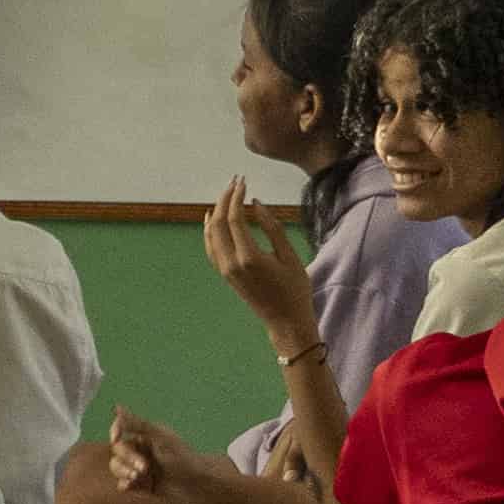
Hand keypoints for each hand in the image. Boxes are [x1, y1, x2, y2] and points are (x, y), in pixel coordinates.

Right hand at [114, 411, 250, 503]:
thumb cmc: (183, 458)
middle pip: (118, 451)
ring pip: (117, 467)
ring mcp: (139, 469)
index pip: (121, 429)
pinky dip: (125, 484)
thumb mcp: (161, 437)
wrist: (198, 485)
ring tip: (138, 477)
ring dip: (124, 471)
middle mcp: (140, 451)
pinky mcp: (141, 485)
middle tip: (144, 467)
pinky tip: (130, 486)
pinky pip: (123, 483)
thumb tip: (117, 407)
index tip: (116, 437)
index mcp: (145, 436)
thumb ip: (137, 424)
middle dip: (127, 458)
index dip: (116, 432)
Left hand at [200, 181, 319, 344]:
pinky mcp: (224, 274)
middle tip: (235, 182)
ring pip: (210, 234)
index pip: (234, 218)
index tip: (243, 181)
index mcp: (249, 257)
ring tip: (227, 194)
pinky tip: (211, 218)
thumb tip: (256, 203)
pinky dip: (209, 229)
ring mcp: (225, 270)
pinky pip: (210, 247)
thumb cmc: (294, 289)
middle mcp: (231, 263)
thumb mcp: (290, 256)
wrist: (285, 321)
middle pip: (218, 222)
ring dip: (216, 211)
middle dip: (224, 199)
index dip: (236, 197)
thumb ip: (273, 228)